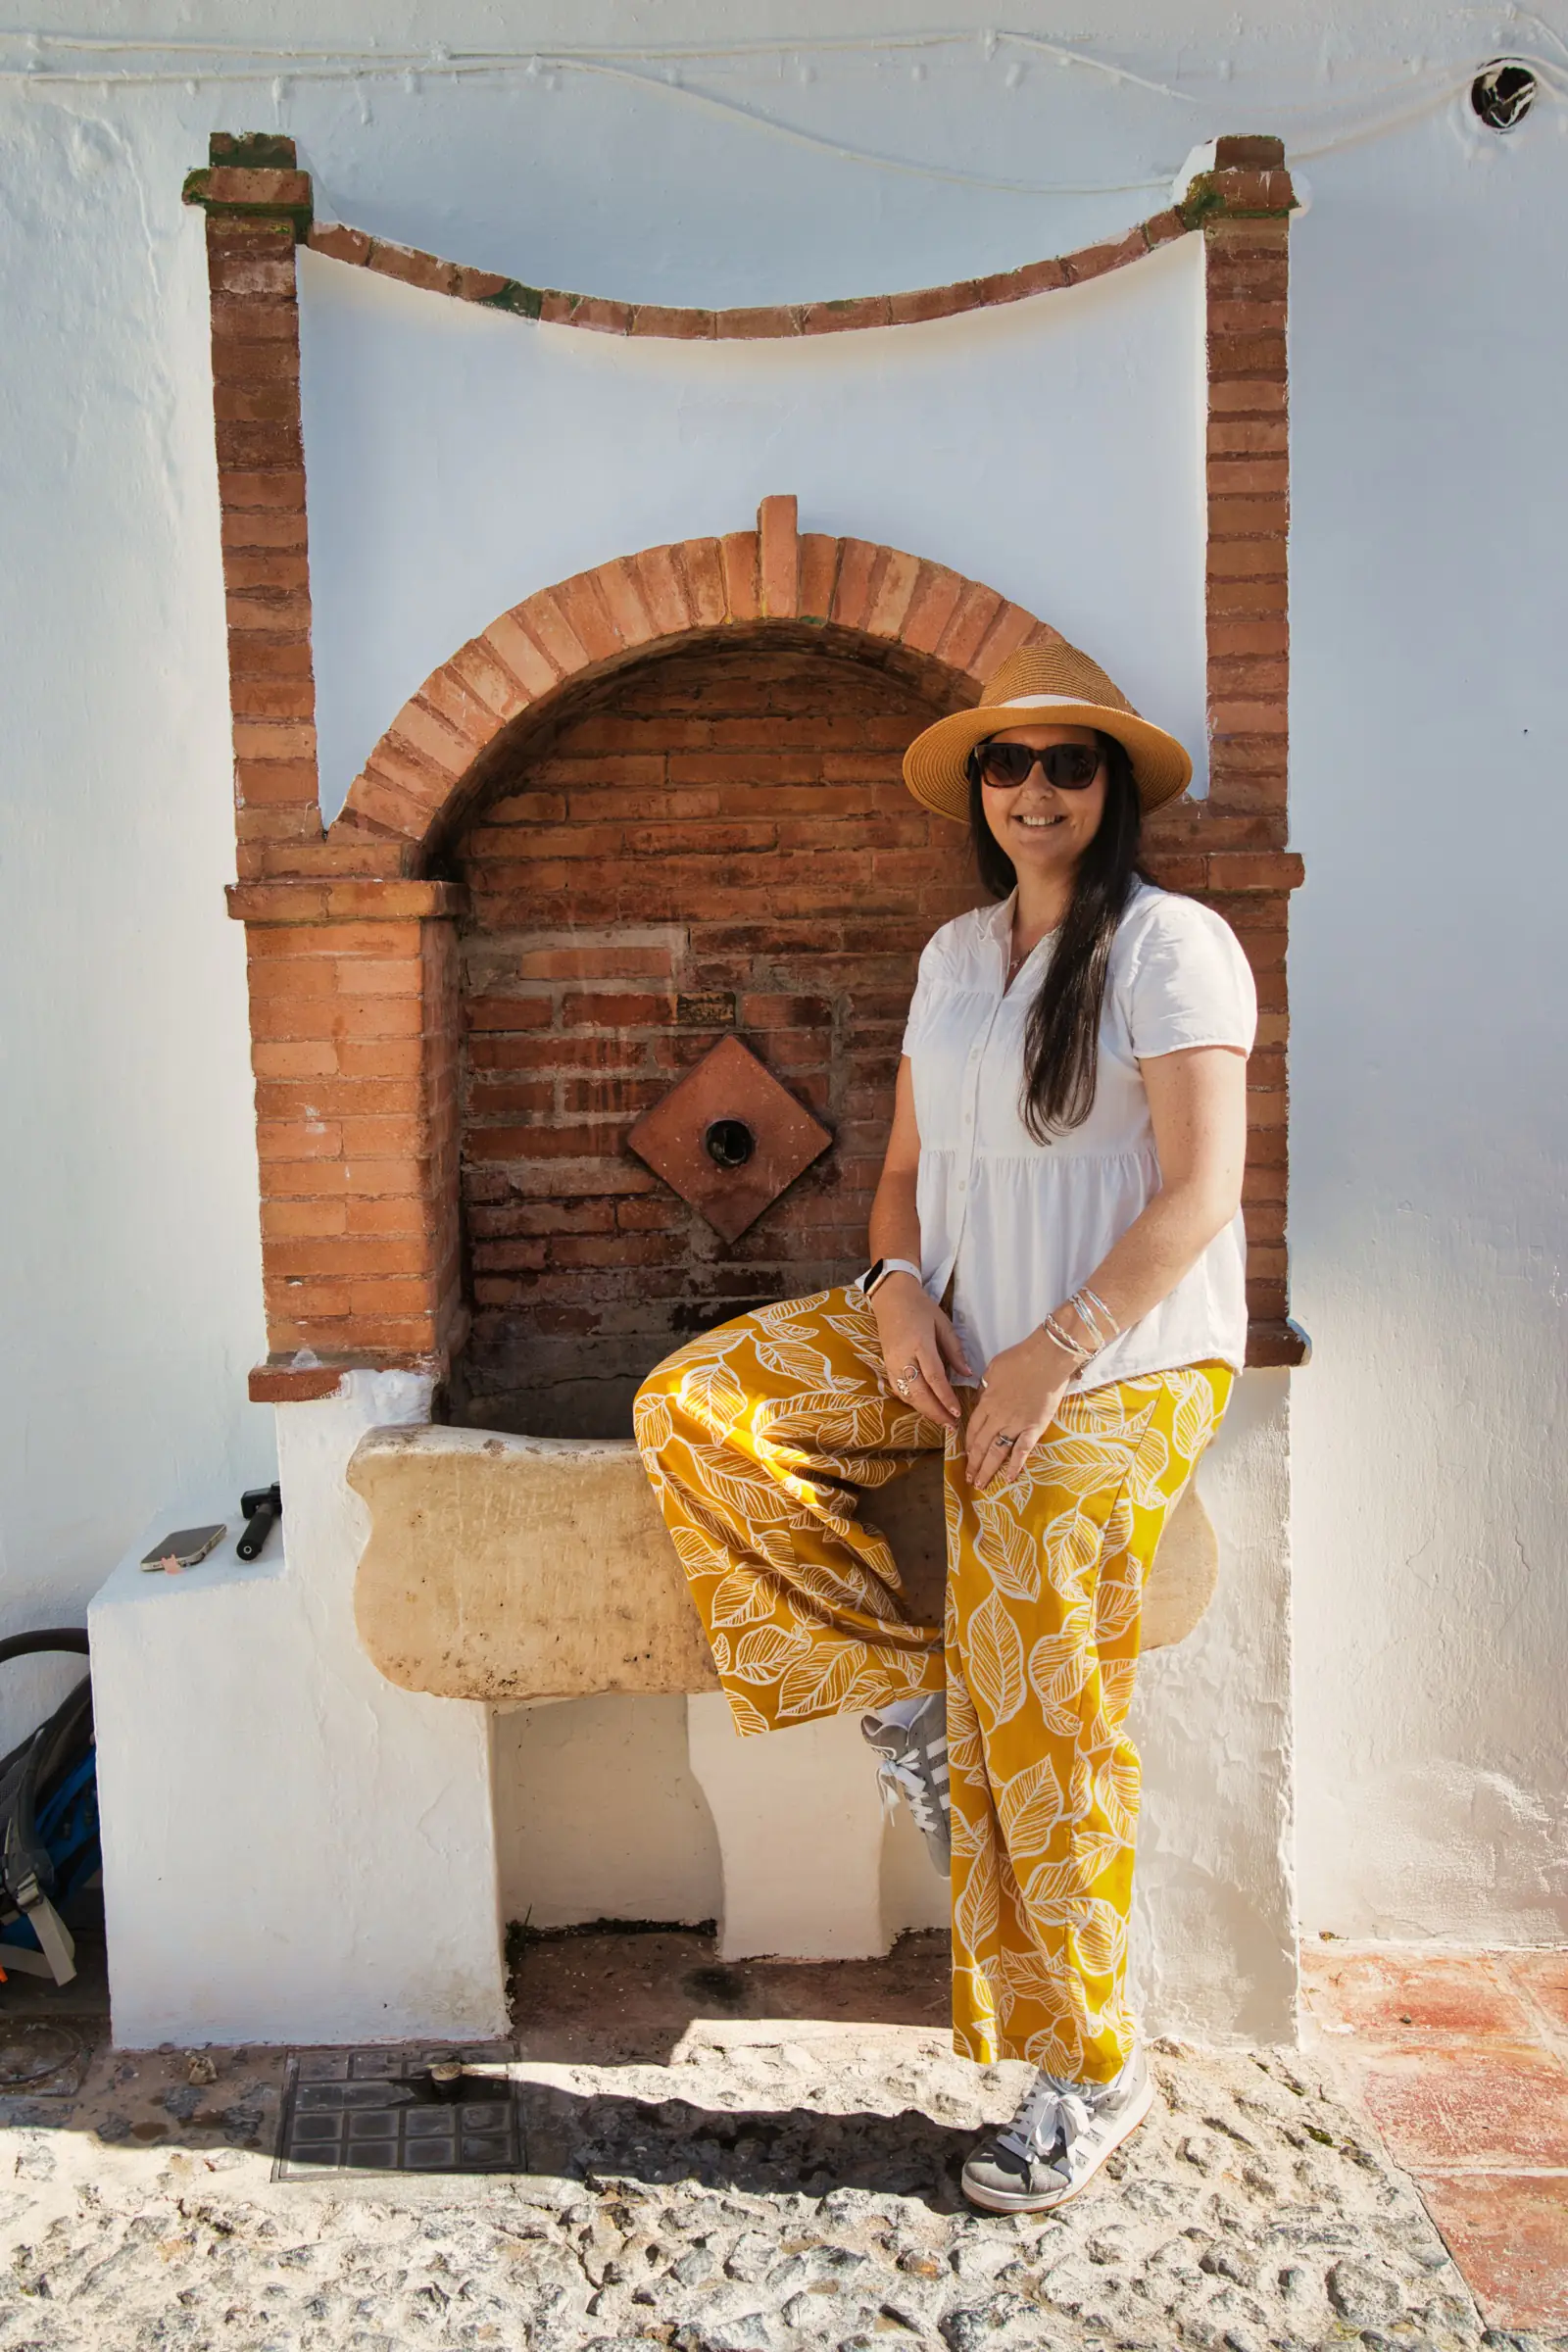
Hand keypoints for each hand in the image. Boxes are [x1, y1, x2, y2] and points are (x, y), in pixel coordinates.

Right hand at [870, 1275, 973, 1428]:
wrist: (891, 1297)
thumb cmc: (920, 1308)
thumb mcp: (943, 1323)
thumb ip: (955, 1350)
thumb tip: (967, 1374)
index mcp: (920, 1344)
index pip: (934, 1377)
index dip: (946, 1398)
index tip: (957, 1413)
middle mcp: (903, 1357)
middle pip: (919, 1392)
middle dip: (936, 1412)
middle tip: (951, 1426)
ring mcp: (892, 1363)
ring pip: (907, 1395)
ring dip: (924, 1411)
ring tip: (941, 1421)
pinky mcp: (887, 1366)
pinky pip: (899, 1390)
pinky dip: (912, 1402)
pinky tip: (925, 1408)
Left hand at [964, 1329, 1072, 1489]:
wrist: (1047, 1359)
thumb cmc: (1020, 1359)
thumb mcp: (992, 1369)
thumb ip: (985, 1388)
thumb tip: (981, 1399)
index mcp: (986, 1402)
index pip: (973, 1429)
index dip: (968, 1445)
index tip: (965, 1456)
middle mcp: (998, 1417)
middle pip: (981, 1445)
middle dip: (974, 1463)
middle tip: (970, 1478)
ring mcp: (1016, 1424)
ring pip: (997, 1452)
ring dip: (987, 1469)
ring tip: (981, 1484)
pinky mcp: (1035, 1428)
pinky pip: (1022, 1451)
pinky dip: (1015, 1466)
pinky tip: (1009, 1478)